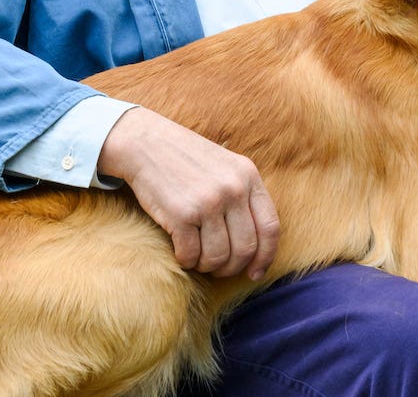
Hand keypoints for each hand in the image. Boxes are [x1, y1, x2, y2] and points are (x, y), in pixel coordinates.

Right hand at [98, 107, 279, 280]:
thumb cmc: (187, 160)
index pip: (270, 228)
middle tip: (218, 268)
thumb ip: (245, 197)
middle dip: (231, 267)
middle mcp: (233, 189)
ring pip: (219, 257)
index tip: (255, 273)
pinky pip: (191, 255)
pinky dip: (186, 261)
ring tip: (198, 258)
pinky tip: (181, 252)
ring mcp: (208, 202)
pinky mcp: (181, 214)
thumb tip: (258, 248)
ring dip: (207, 266)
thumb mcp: (227, 167)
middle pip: (245, 249)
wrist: (147, 144)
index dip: (265, 257)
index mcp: (249, 176)